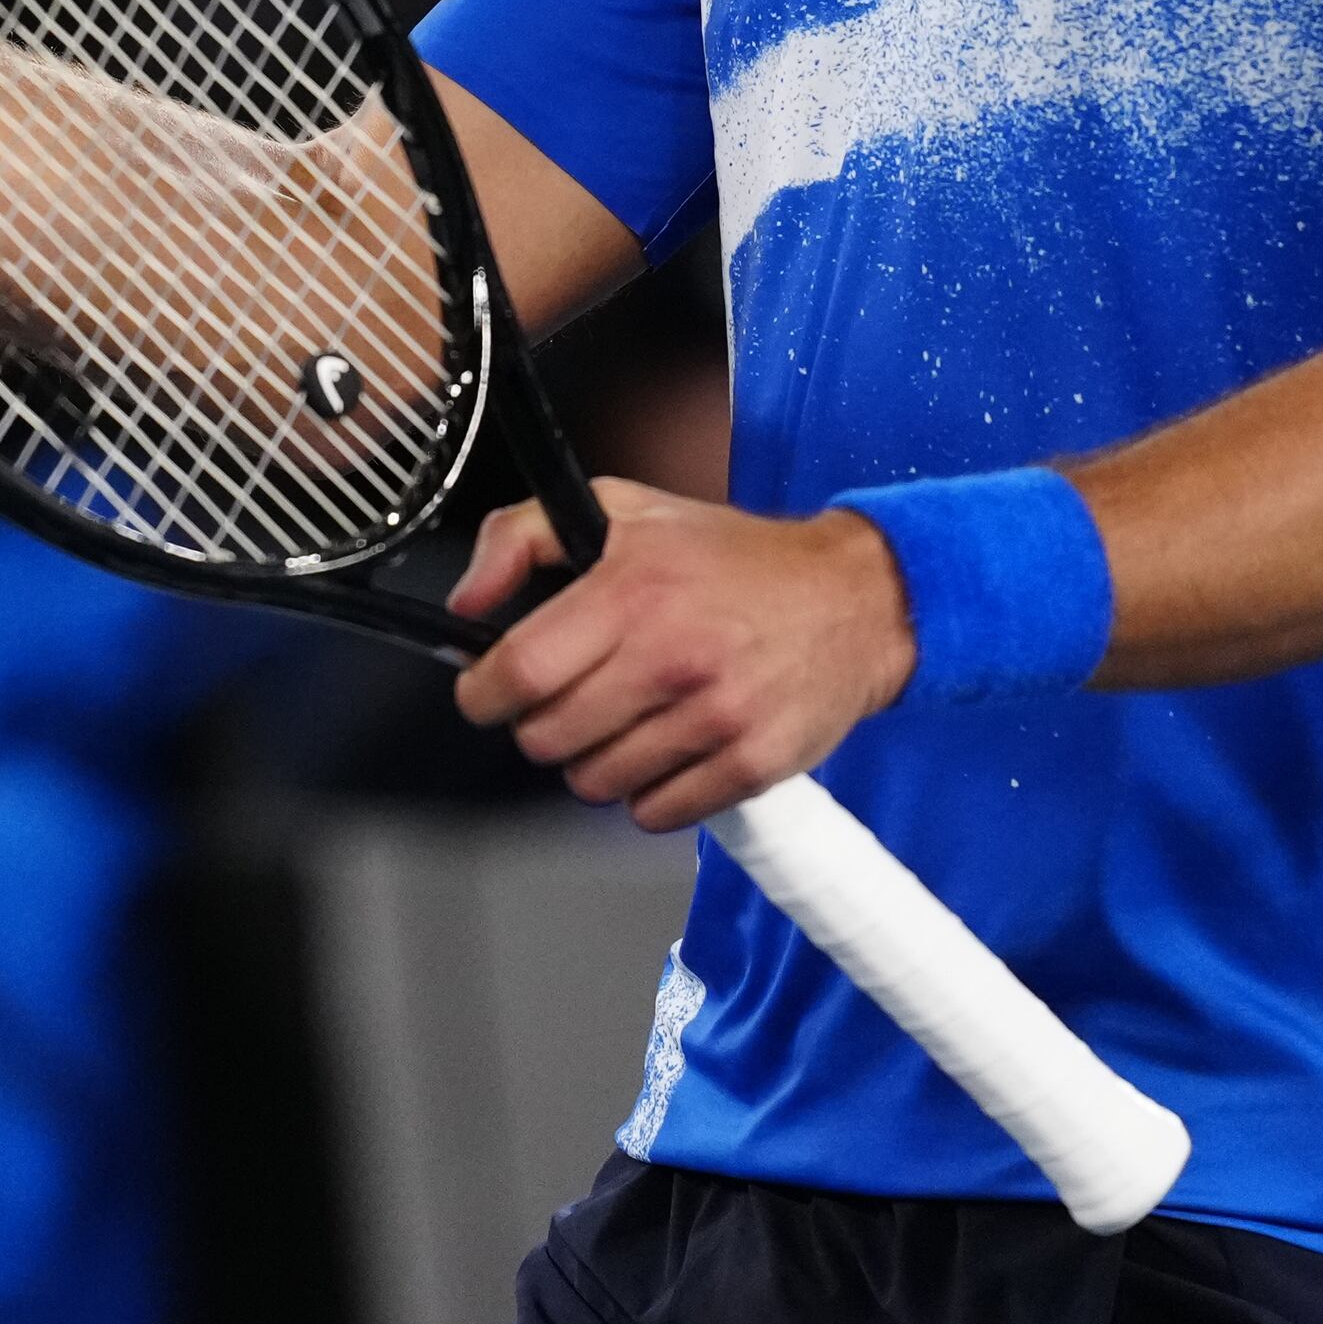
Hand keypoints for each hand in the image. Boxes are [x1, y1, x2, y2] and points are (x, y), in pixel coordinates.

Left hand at [446, 479, 914, 830]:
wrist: (856, 597)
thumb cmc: (733, 558)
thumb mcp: (621, 510)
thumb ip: (520, 537)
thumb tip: (466, 601)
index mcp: (631, 592)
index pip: (520, 672)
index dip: (484, 693)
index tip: (487, 693)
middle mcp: (671, 657)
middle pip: (549, 738)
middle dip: (539, 727)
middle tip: (566, 703)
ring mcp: (716, 716)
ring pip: (597, 782)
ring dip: (593, 762)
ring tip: (622, 724)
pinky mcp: (754, 763)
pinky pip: (659, 813)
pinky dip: (648, 794)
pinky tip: (663, 752)